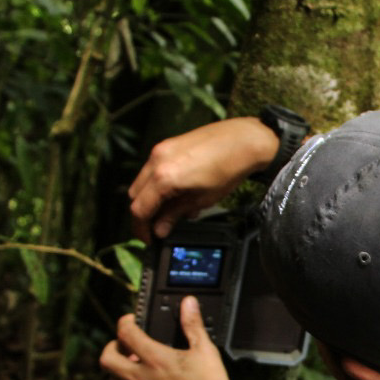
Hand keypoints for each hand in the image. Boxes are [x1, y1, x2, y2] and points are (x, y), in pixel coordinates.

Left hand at [99, 302, 250, 379]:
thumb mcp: (207, 352)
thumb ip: (193, 326)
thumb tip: (188, 304)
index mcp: (155, 359)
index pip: (125, 333)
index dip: (125, 322)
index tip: (131, 320)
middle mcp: (141, 378)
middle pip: (106, 358)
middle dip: (111, 346)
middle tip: (125, 343)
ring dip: (117, 368)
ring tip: (134, 363)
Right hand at [128, 117, 278, 239]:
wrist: (243, 140)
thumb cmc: (228, 168)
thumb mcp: (202, 200)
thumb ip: (175, 214)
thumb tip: (160, 229)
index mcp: (164, 177)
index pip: (140, 209)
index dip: (142, 228)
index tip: (149, 238)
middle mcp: (157, 160)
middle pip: (135, 195)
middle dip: (144, 213)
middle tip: (158, 227)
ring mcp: (161, 150)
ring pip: (143, 182)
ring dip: (151, 198)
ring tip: (174, 209)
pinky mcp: (167, 145)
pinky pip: (153, 169)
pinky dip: (159, 184)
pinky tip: (178, 192)